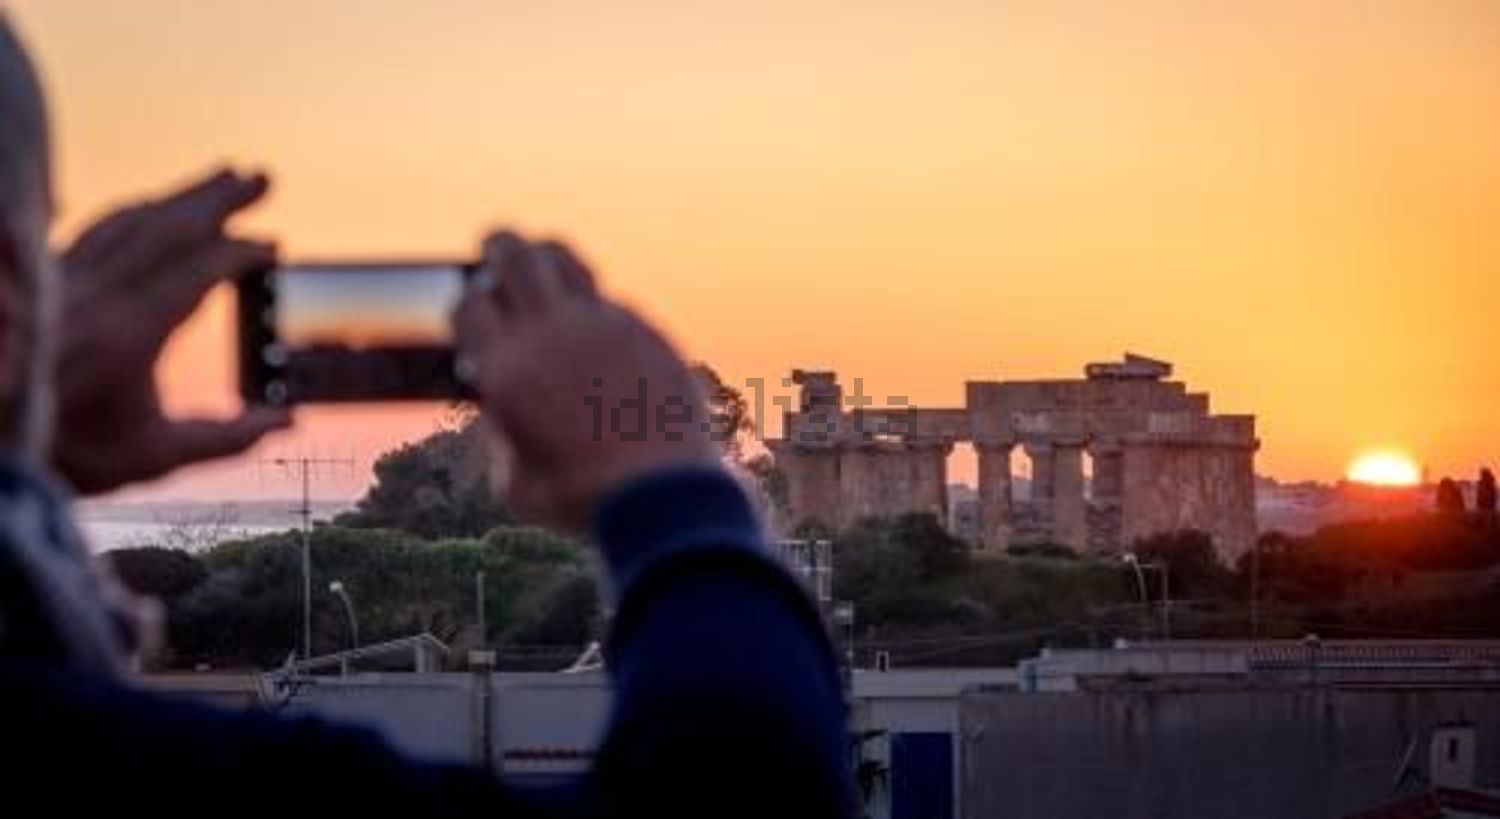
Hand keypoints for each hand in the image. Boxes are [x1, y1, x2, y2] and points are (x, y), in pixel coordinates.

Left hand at [53, 168, 291, 494]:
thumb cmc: (71, 454)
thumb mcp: (155, 457)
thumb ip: (226, 438)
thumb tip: (285, 421)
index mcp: (132, 331)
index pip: (198, 270)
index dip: (239, 253)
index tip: (272, 246)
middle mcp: (98, 294)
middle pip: (166, 228)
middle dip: (217, 199)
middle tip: (259, 177)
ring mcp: (66, 283)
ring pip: (129, 222)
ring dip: (177, 196)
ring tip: (218, 176)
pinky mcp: (44, 283)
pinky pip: (92, 231)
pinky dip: (130, 213)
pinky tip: (145, 205)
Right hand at [454, 231, 718, 530]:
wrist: (659, 494)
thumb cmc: (578, 498)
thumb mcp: (514, 479)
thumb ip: (502, 434)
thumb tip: (502, 410)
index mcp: (506, 367)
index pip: (470, 304)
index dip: (467, 303)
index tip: (474, 306)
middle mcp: (551, 332)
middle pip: (515, 256)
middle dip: (500, 247)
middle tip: (496, 247)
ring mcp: (603, 325)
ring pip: (567, 260)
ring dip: (548, 256)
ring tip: (544, 260)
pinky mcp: (646, 331)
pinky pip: (611, 301)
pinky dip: (596, 306)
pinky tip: (596, 326)